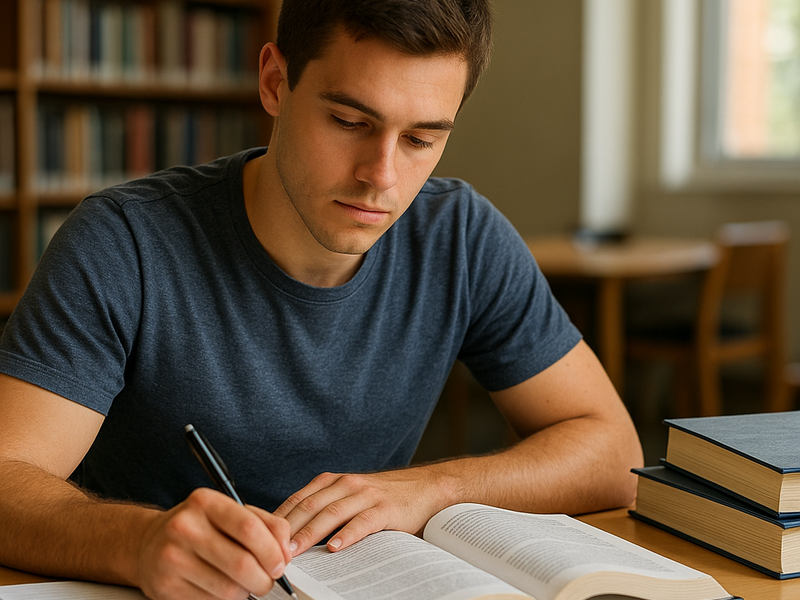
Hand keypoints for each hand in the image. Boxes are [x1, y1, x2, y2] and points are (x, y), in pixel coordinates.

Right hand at [135, 488, 291, 599]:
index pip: (248, 528)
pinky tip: (222, 587)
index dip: (272, 550)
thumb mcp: (230, 512)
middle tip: (268, 579)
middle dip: (265, 578)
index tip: (281, 562)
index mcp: (204, 502)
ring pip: (229, 589)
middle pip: (242, 563)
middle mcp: (184, 528)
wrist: (149, 544)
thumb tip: (285, 550)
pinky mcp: (165, 588)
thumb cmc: (198, 527)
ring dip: (246, 591)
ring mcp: (171, 559)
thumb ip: (265, 524)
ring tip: (245, 582)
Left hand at [274, 465, 458, 555]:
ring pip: (330, 513)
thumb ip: (326, 509)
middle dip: (287, 530)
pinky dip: (346, 535)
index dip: (278, 519)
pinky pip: (362, 522)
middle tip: (271, 550)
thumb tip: (292, 536)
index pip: (298, 500)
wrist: (426, 488)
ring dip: (309, 534)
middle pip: (309, 506)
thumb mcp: (350, 496)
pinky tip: (335, 548)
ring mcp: (366, 495)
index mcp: (333, 482)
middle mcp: (346, 484)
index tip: (261, 539)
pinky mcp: (385, 509)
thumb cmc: (383, 498)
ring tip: (294, 552)